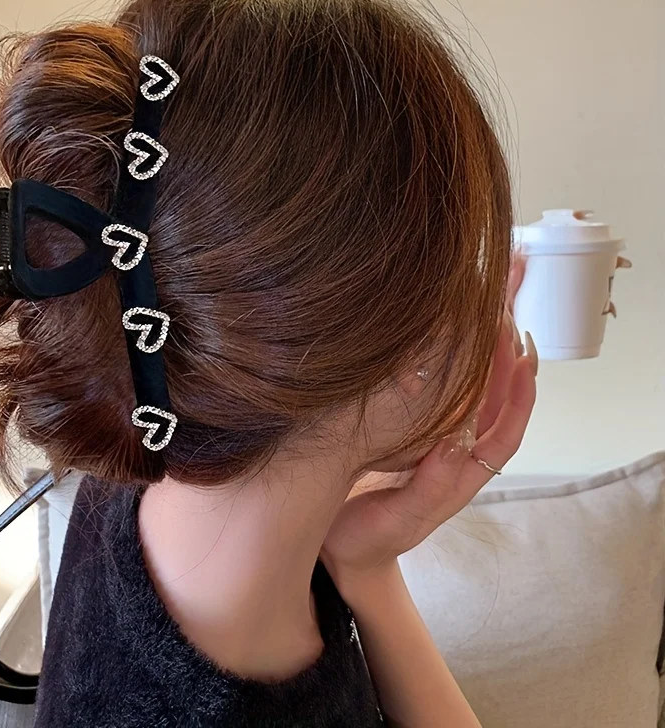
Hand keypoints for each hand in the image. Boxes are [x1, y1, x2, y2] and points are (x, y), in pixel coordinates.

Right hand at [322, 260, 536, 590]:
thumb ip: (428, 487)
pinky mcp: (413, 439)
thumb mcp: (397, 521)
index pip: (504, 432)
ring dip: (485, 359)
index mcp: (459, 478)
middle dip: (507, 361)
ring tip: (484, 316)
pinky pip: (444, 400)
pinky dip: (452, 369)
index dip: (518, 395)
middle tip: (507, 313)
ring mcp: (435, 447)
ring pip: (474, 399)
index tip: (522, 353)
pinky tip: (443, 343)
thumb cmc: (367, 540)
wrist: (343, 554)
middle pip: (496, 407)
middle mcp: (455, 458)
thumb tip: (458, 444)